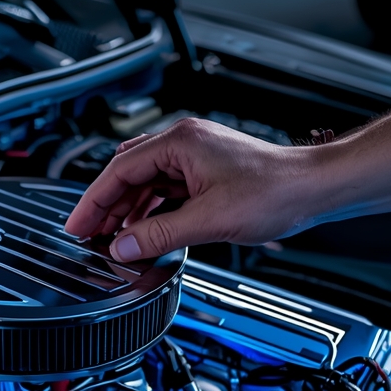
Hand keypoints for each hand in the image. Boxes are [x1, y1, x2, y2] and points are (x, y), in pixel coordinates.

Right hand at [64, 118, 321, 261]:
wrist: (313, 189)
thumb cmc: (274, 192)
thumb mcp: (208, 220)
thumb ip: (159, 235)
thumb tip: (123, 247)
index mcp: (180, 142)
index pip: (119, 171)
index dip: (93, 202)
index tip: (77, 226)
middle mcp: (184, 143)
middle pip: (127, 174)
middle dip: (106, 207)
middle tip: (87, 235)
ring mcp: (195, 157)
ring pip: (146, 183)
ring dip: (128, 211)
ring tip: (112, 239)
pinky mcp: (205, 173)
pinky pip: (165, 190)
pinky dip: (150, 212)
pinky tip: (144, 231)